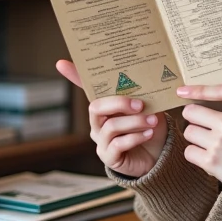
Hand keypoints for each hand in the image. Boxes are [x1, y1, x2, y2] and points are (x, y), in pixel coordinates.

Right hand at [56, 60, 168, 177]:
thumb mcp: (150, 107)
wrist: (160, 154)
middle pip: (96, 107)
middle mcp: (98, 122)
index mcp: (106, 106)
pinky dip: (135, 137)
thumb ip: (143, 95)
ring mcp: (101, 140)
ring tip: (152, 120)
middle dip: (119, 103)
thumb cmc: (151, 126)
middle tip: (140, 104)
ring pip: (111, 126)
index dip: (74, 76)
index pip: (88, 89)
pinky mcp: (109, 157)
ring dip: (134, 122)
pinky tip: (148, 134)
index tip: (61, 63)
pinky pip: (118, 144)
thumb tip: (146, 79)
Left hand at [177, 84, 221, 185]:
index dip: (197, 89)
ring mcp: (217, 146)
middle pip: (192, 113)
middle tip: (203, 124)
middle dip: (194, 117)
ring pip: (189, 132)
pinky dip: (195, 153)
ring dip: (195, 136)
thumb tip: (214, 89)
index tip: (182, 91)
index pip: (219, 93)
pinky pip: (189, 152)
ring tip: (209, 141)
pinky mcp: (210, 163)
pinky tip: (207, 154)